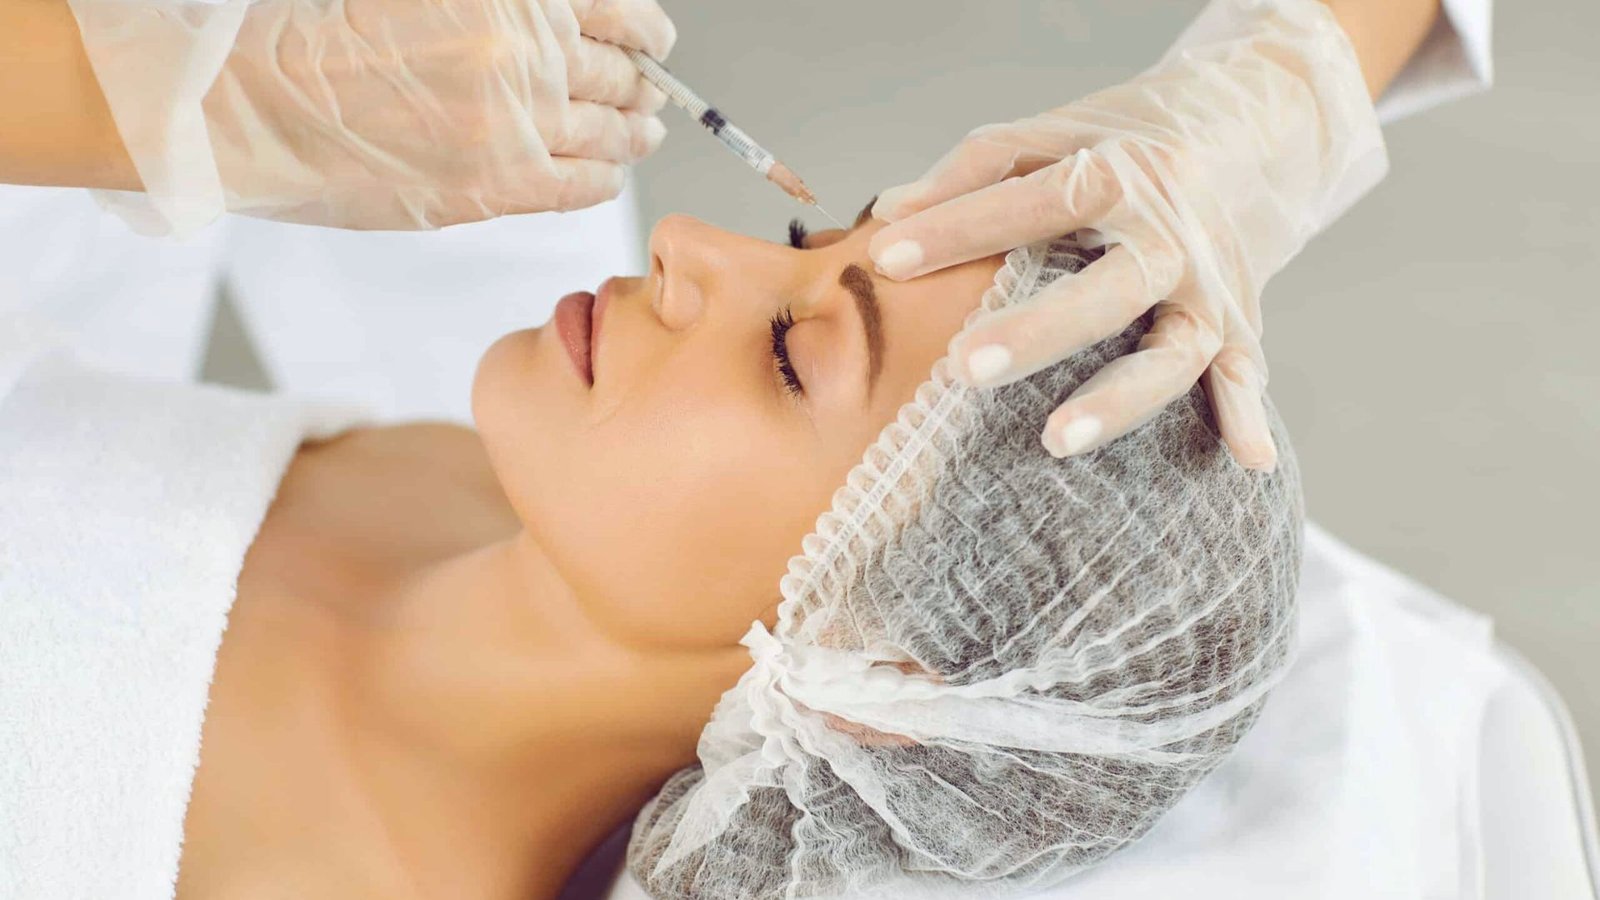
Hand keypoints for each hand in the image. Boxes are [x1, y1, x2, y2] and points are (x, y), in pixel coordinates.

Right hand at [72, 0, 675, 228]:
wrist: (254, 102)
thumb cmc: (317, 35)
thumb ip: (500, 8)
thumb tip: (563, 22)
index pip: (617, 13)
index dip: (647, 32)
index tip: (657, 42)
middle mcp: (526, 55)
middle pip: (618, 75)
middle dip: (641, 87)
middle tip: (651, 97)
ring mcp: (517, 124)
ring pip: (608, 132)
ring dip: (632, 133)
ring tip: (642, 135)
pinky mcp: (497, 185)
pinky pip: (578, 186)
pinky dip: (603, 179)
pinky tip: (608, 176)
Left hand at [867, 0, 1385, 469]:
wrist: (1258, 123)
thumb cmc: (1130, 139)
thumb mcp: (1057, 130)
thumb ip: (976, 168)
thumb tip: (889, 212)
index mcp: (1123, 173)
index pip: (1037, 201)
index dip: (961, 226)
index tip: (887, 257)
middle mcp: (1173, 235)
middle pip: (1110, 289)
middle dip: (1039, 332)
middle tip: (964, 367)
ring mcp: (1212, 286)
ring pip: (1174, 351)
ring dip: (1120, 400)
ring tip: (1055, 438)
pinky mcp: (1239, 322)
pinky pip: (1243, 375)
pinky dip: (1247, 416)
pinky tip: (1248, 459)